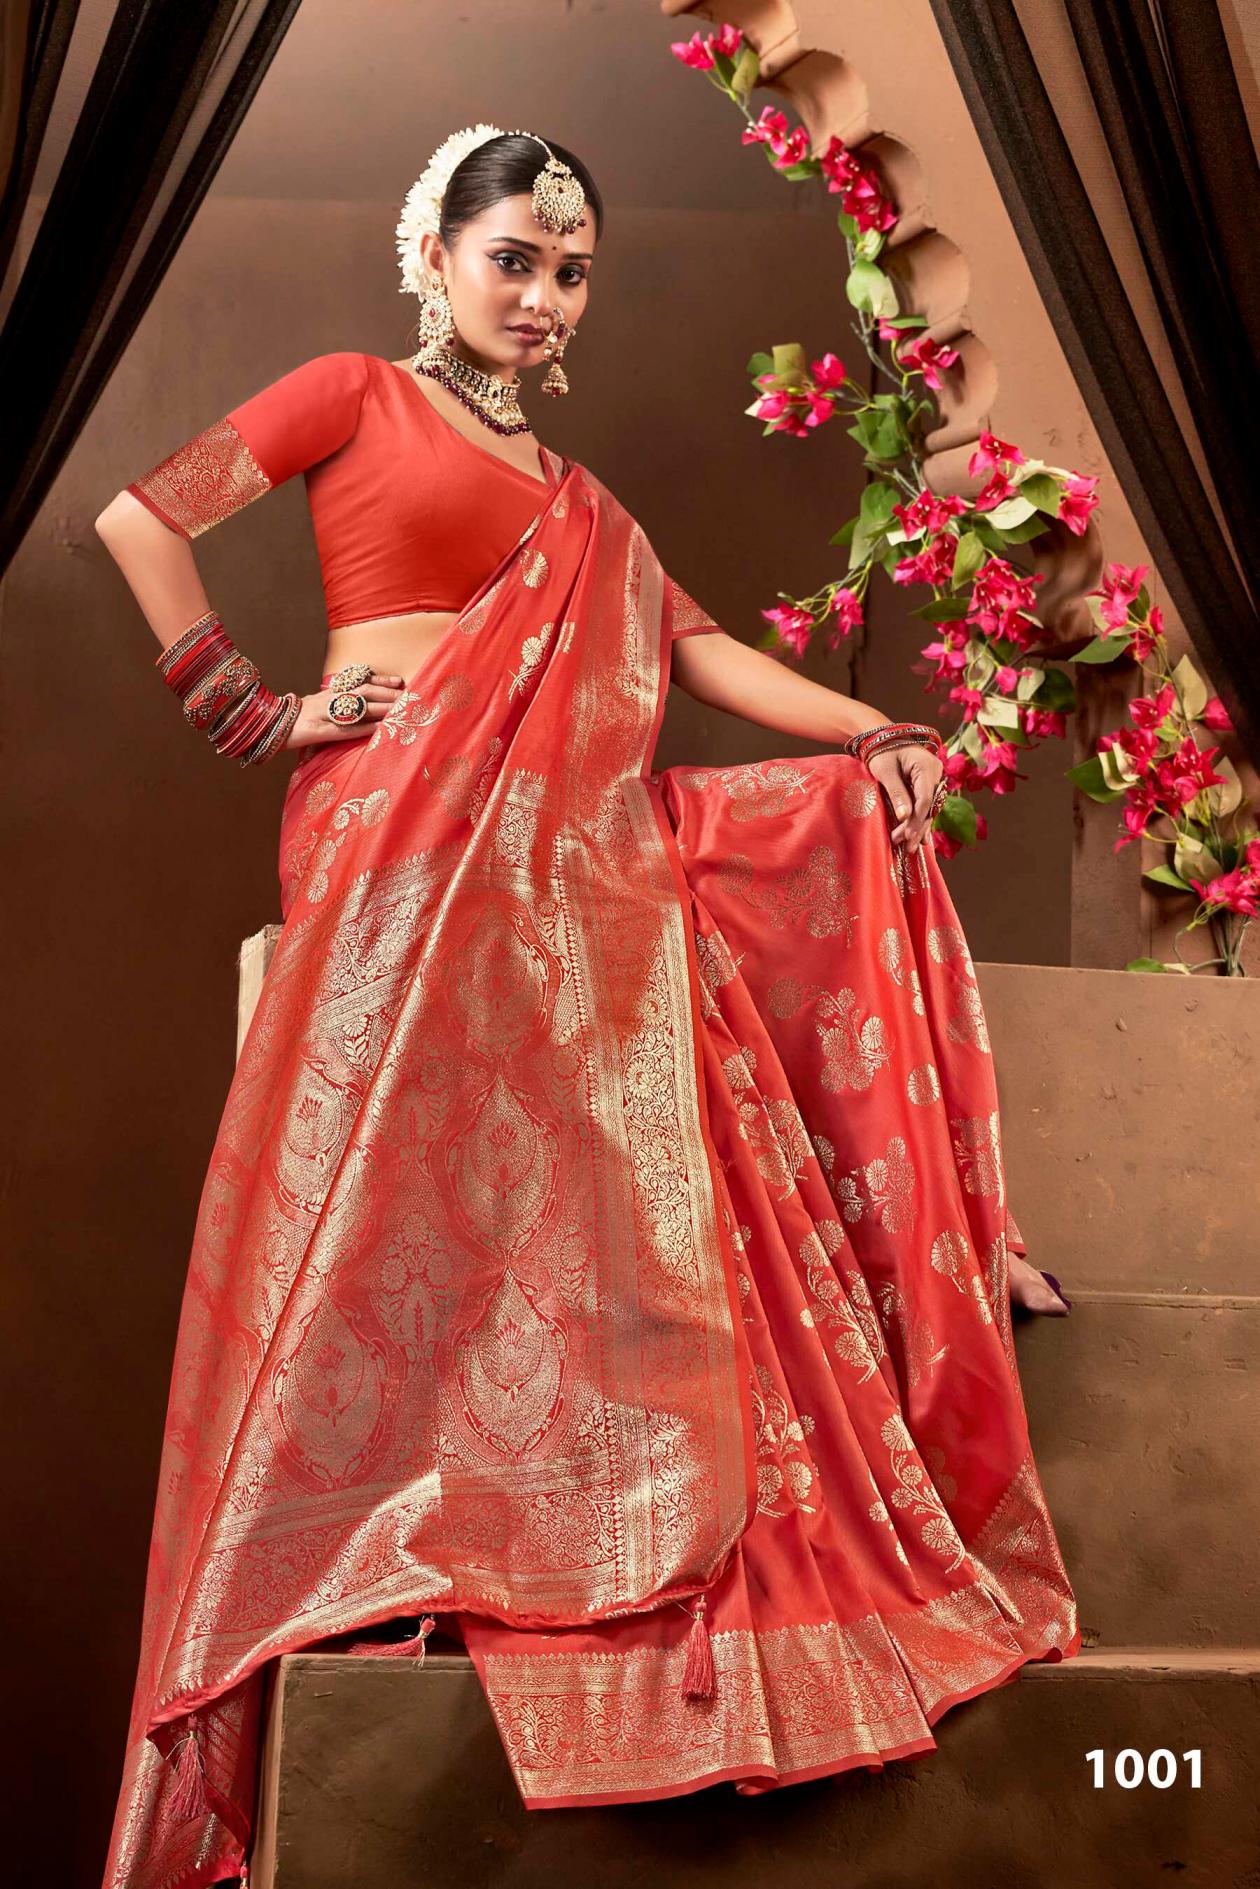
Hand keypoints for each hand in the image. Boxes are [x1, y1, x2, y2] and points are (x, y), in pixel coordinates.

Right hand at [283, 675, 406, 749]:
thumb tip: (358, 702)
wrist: (268, 724)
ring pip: (359, 708)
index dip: (381, 680)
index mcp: (331, 692)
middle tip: (410, 697)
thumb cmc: (297, 717)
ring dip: (382, 709)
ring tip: (401, 711)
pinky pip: (345, 729)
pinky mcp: (319, 731)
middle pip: (365, 692)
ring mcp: (325, 714)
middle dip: (389, 694)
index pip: (360, 682)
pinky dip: (364, 729)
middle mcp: (330, 699)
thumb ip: (337, 702)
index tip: (399, 681)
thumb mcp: (318, 704)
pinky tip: (379, 730)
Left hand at [866, 743, 942, 852]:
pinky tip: (919, 838)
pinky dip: (919, 820)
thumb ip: (896, 793)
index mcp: (927, 766)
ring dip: (918, 827)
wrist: (882, 740)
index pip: (925, 798)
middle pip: (929, 806)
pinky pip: (926, 805)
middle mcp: (935, 773)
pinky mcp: (928, 786)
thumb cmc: (881, 753)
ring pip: (929, 808)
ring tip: (909, 846)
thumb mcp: (885, 772)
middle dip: (917, 827)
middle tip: (906, 846)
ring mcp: (934, 779)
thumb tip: (904, 817)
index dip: (917, 819)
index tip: (907, 835)